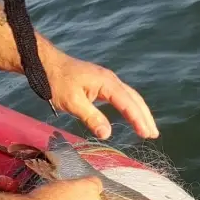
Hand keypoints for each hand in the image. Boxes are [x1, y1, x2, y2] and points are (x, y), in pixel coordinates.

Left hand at [37, 34, 158, 139]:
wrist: (46, 64)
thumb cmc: (57, 82)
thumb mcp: (72, 102)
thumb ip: (91, 117)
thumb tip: (107, 134)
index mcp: (107, 82)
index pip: (127, 103)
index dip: (138, 120)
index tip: (146, 135)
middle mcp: (111, 80)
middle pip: (134, 99)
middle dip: (145, 117)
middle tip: (153, 135)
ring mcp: (107, 81)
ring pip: (130, 97)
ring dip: (140, 112)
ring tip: (148, 129)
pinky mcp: (102, 84)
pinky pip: (122, 96)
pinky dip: (130, 107)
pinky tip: (132, 116)